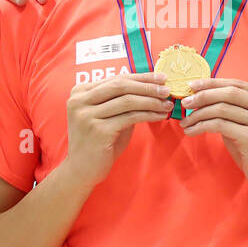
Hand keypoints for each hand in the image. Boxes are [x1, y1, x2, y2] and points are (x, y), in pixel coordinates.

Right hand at [64, 72, 172, 186]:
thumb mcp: (106, 116)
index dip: (141, 77)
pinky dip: (148, 115)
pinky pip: (130, 117)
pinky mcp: (98, 130)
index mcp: (80, 92)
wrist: (81, 169)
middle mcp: (80, 100)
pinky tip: (159, 116)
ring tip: (167, 104)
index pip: (116, 78)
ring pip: (128, 101)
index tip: (161, 77)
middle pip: (121, 86)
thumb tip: (151, 88)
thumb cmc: (97, 142)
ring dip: (151, 101)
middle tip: (167, 89)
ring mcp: (87, 115)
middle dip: (148, 86)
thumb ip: (121, 101)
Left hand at [179, 78, 247, 195]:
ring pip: (222, 109)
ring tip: (186, 121)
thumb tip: (202, 97)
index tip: (193, 85)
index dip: (213, 83)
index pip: (238, 84)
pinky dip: (201, 126)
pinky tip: (192, 131)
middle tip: (186, 102)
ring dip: (199, 114)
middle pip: (230, 93)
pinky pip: (219, 125)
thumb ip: (234, 109)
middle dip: (204, 95)